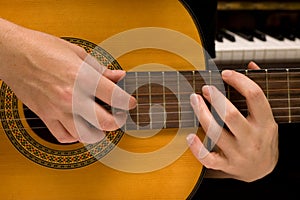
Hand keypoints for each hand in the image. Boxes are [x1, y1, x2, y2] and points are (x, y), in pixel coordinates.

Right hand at [0, 18, 135, 142]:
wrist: (12, 52)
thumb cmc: (42, 48)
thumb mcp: (77, 53)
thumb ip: (101, 69)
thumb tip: (118, 76)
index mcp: (82, 78)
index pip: (116, 97)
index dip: (128, 102)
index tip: (130, 103)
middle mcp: (72, 97)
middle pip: (105, 122)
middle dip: (117, 121)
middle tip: (118, 115)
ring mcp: (58, 109)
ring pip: (86, 135)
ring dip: (97, 131)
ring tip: (98, 122)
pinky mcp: (45, 116)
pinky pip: (64, 137)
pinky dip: (75, 136)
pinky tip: (78, 126)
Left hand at [187, 62, 278, 181]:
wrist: (262, 171)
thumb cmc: (262, 139)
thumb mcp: (267, 116)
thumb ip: (257, 91)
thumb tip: (250, 65)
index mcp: (265, 123)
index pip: (255, 96)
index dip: (239, 80)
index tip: (225, 73)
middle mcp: (252, 138)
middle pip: (230, 115)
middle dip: (215, 98)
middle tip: (205, 88)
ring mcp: (239, 154)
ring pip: (216, 133)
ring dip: (201, 114)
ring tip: (194, 100)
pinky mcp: (227, 165)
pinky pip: (208, 158)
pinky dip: (197, 147)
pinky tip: (190, 135)